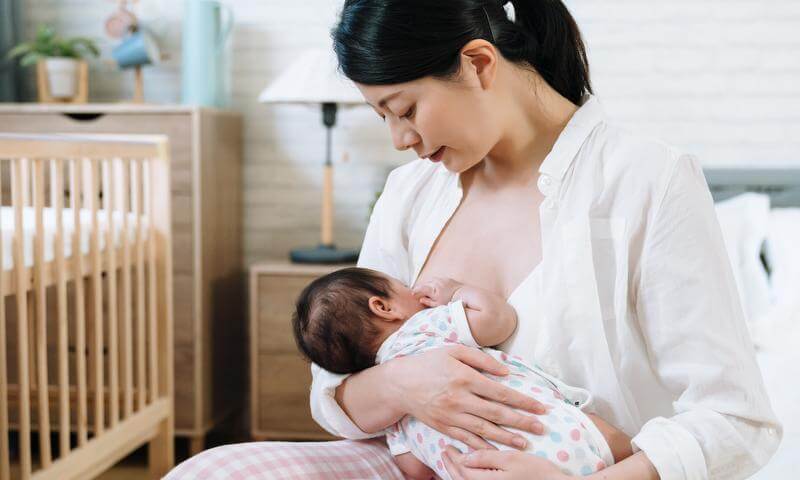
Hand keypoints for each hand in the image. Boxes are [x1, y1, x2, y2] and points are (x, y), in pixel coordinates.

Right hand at [389, 345, 547, 451]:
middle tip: (541, 428)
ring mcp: (451, 415)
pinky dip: (483, 446)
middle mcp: (460, 399)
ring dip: (507, 438)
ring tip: (525, 444)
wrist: (400, 383)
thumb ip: (481, 359)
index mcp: (465, 378)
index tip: (540, 407)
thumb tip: (506, 372)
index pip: (502, 393)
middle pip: (497, 413)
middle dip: (522, 422)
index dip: (524, 401)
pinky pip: (467, 438)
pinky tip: (497, 450)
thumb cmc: (429, 362)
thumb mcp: (454, 351)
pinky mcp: (444, 426)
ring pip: (485, 429)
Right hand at [412, 277, 461, 306]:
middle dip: (420, 287)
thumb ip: (428, 302)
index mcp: (432, 289)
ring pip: (430, 281)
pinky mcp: (446, 278)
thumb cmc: (450, 301)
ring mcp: (441, 279)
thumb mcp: (438, 305)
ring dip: (427, 284)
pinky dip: (433, 283)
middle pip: (424, 283)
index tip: (412, 294)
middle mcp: (435, 282)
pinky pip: (437, 280)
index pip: (420, 288)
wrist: (463, 294)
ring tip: (425, 290)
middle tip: (417, 292)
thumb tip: (420, 299)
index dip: (415, 291)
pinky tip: (434, 287)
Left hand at [442, 446, 570, 479]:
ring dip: (458, 473)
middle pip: (462, 479)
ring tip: (453, 461)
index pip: (462, 470)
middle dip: (452, 466)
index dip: (453, 458)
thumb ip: (486, 458)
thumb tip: (464, 457)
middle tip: (446, 452)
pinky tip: (469, 470)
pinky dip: (469, 478)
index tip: (448, 447)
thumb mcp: (510, 459)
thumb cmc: (537, 471)